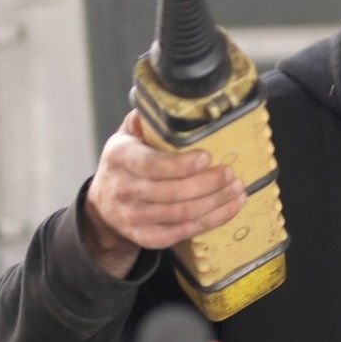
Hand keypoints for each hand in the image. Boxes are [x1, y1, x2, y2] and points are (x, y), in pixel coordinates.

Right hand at [80, 111, 247, 277]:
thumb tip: (176, 103)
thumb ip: (147, 120)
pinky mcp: (146, 238)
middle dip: (208, 184)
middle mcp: (123, 189)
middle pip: (172, 192)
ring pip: (182, 214)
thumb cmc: (125, 164)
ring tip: (237, 189)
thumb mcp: (126, 136)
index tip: (207, 157)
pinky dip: (212, 221)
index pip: (150, 164)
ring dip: (216, 202)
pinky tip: (230, 208)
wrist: (103, 206)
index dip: (180, 165)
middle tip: (231, 174)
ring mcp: (133, 217)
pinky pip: (184, 232)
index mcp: (119, 157)